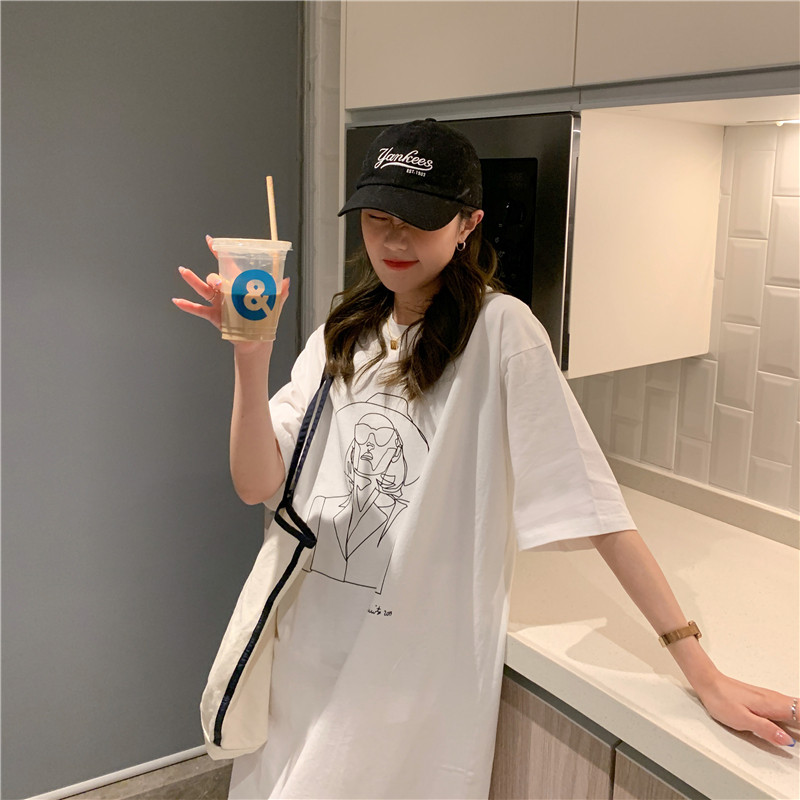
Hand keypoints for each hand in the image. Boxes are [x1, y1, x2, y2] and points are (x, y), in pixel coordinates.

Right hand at [172, 236, 289, 352]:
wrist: (256, 340)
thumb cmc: (264, 319)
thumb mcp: (273, 304)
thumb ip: (280, 292)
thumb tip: (287, 280)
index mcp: (239, 285)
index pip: (228, 264)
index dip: (219, 252)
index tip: (210, 240)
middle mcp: (226, 292)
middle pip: (215, 277)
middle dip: (214, 277)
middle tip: (219, 283)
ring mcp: (219, 303)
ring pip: (203, 289)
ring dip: (193, 280)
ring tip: (183, 271)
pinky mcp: (214, 316)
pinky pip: (198, 309)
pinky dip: (187, 305)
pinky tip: (177, 301)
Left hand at [695, 671, 796, 746]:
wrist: (709, 683)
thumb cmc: (722, 700)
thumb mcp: (741, 719)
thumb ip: (766, 729)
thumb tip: (787, 741)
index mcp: (772, 705)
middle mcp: (775, 699)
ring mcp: (771, 698)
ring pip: (798, 706)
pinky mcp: (767, 699)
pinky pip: (790, 706)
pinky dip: (798, 712)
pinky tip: (797, 718)